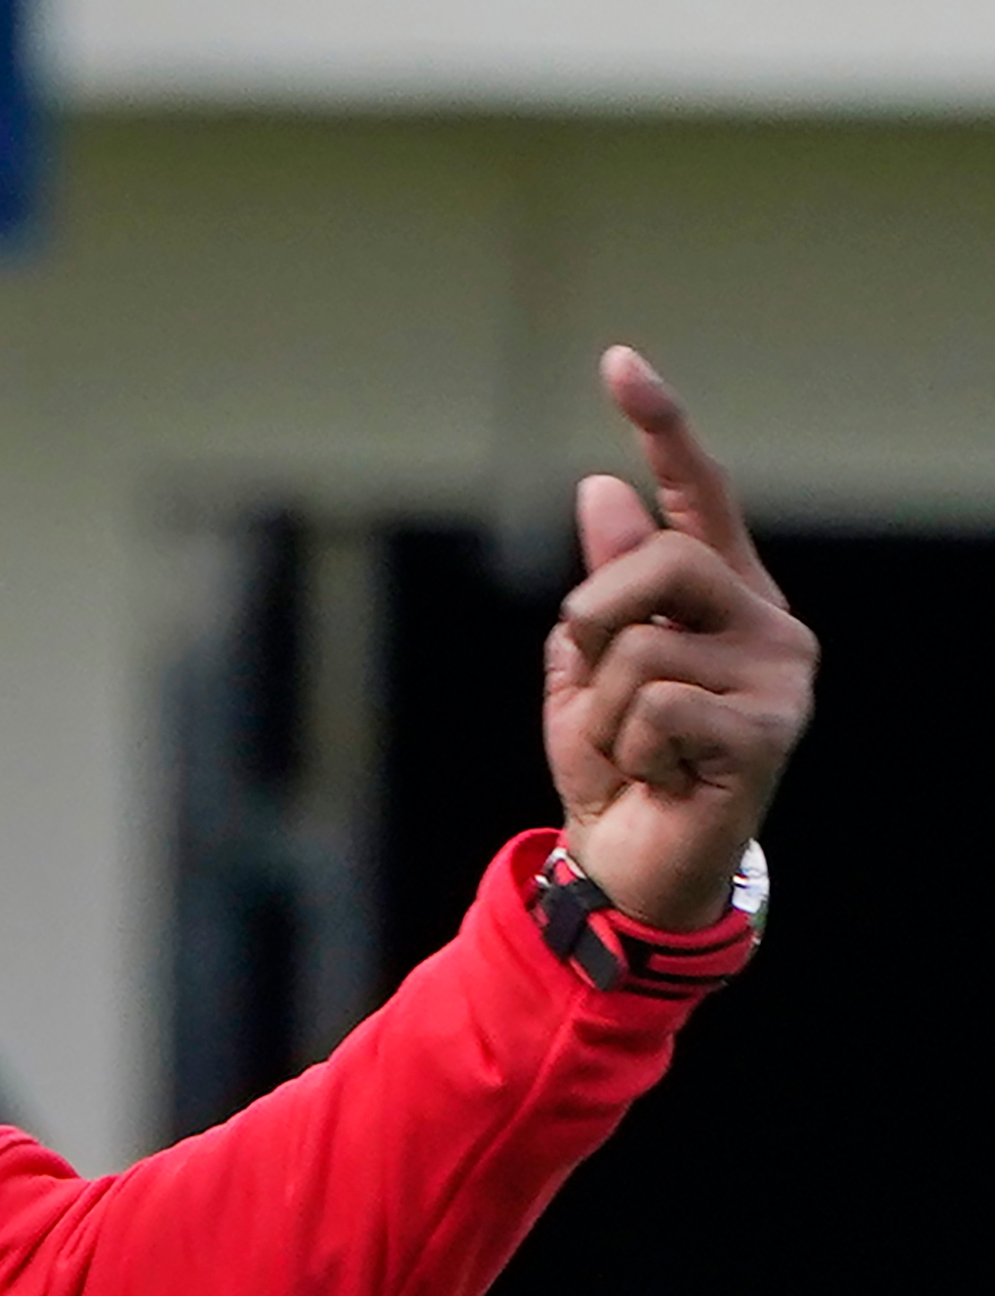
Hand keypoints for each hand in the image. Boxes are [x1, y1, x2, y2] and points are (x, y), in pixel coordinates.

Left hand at [544, 346, 815, 926]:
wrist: (634, 862)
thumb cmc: (616, 762)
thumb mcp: (588, 666)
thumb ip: (604, 588)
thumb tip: (603, 489)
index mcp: (723, 596)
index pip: (699, 494)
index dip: (661, 427)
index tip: (620, 360)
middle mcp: (768, 623)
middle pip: (661, 558)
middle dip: (595, 616)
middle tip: (594, 675)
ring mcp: (779, 677)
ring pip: (639, 646)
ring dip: (599, 707)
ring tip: (630, 748)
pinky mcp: (770, 732)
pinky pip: (650, 707)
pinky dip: (623, 747)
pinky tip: (655, 775)